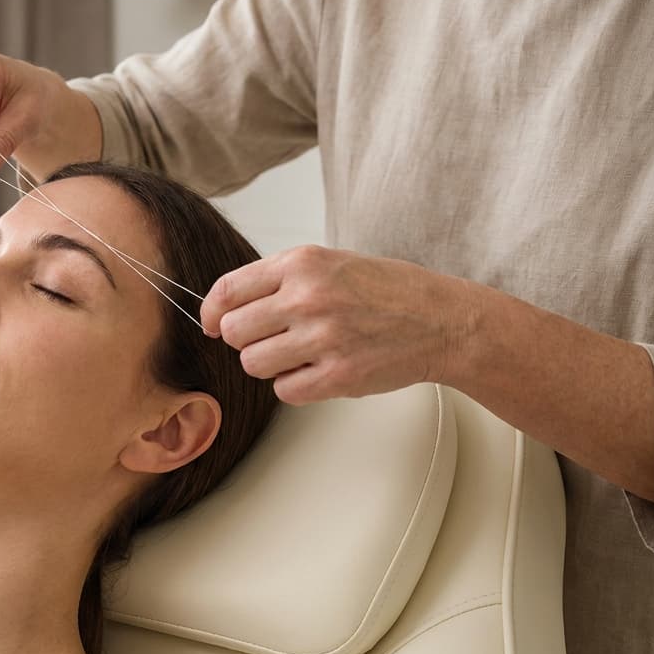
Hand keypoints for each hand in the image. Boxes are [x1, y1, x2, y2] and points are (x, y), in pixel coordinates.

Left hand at [200, 245, 476, 404]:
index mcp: (301, 263)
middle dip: (244, 339)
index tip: (210, 323)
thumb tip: (222, 310)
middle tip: (272, 337)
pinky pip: (284, 391)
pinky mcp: (338, 376)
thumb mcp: (330, 263)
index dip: (210, 312)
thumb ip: (278, 280)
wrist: (443, 320)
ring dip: (269, 364)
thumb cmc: (386, 290)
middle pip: (233, 332)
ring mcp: (323, 338)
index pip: (227, 291)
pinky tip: (318, 370)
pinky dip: (295, 386)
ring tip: (298, 353)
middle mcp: (308, 297)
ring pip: (253, 363)